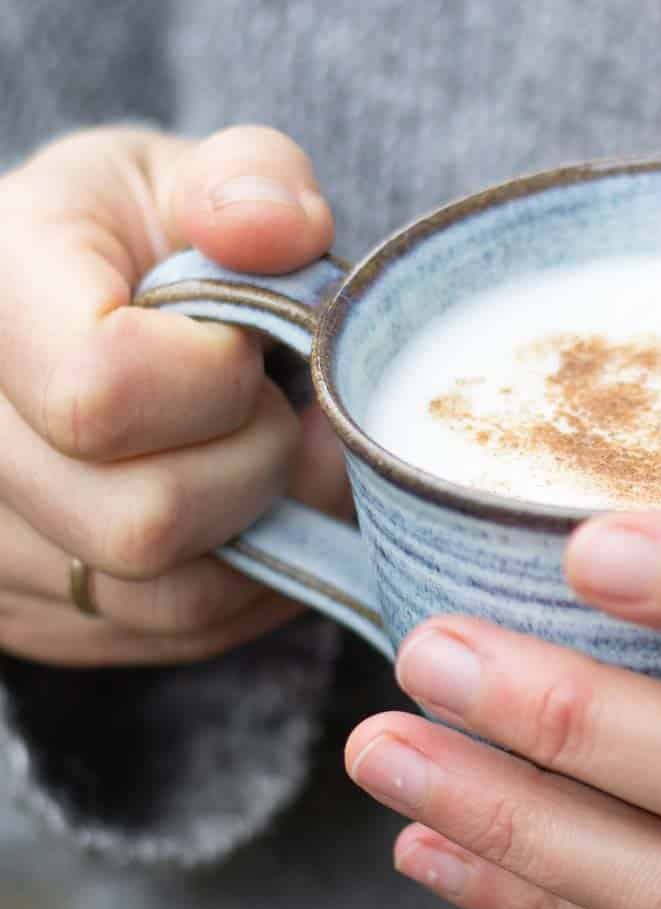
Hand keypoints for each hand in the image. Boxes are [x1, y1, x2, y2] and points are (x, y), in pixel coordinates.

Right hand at [0, 124, 347, 665]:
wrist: (85, 324)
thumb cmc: (143, 246)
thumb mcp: (189, 181)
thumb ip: (248, 181)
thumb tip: (275, 230)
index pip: (102, 392)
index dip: (217, 381)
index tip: (242, 347)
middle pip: (144, 519)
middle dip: (255, 465)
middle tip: (271, 411)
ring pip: (172, 598)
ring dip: (262, 532)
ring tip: (268, 458)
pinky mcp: (41, 614)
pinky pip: (180, 632)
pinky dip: (249, 582)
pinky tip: (247, 513)